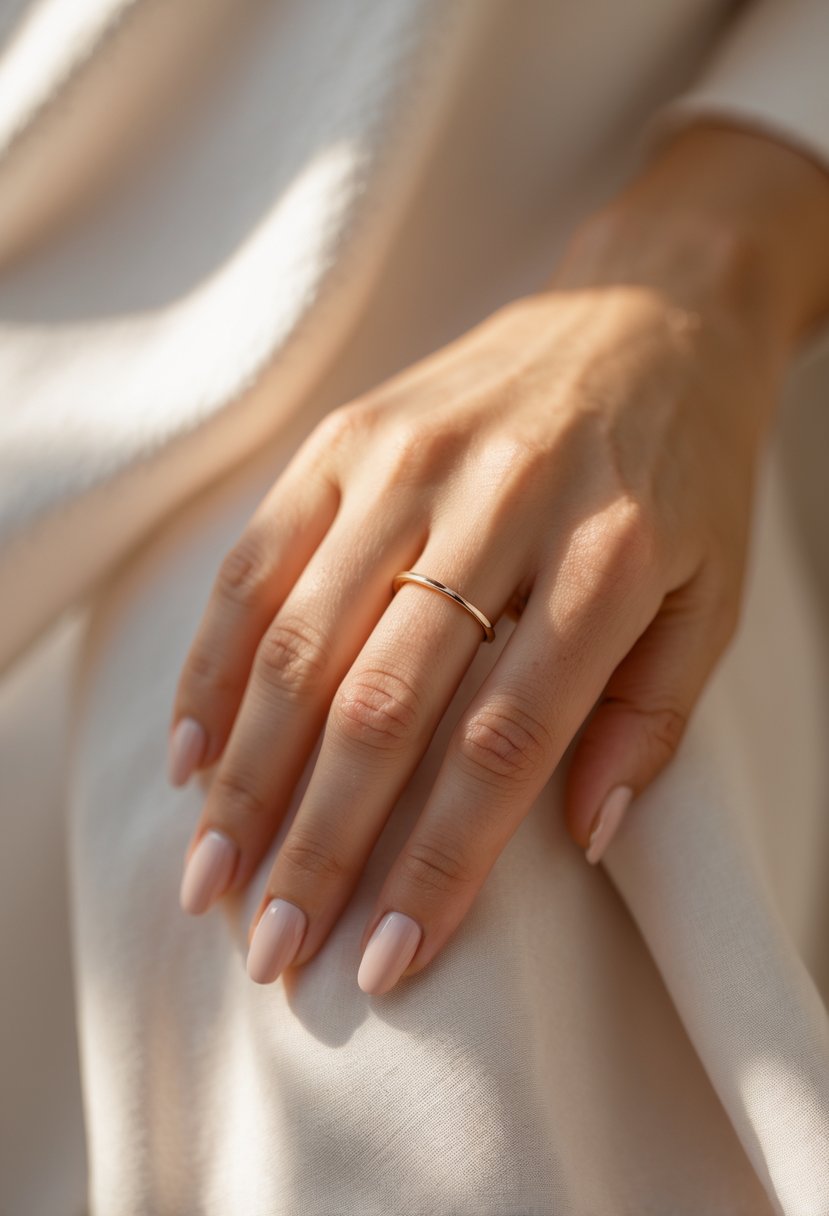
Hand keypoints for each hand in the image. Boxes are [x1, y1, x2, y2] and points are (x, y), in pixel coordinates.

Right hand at [167, 123, 828, 995]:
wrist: (647, 309)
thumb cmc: (684, 471)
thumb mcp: (713, 593)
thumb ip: (650, 718)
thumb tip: (583, 841)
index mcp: (605, 558)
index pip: (503, 742)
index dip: (438, 862)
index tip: (385, 958)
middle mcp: (499, 504)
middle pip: (384, 705)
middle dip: (319, 843)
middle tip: (273, 947)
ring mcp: (410, 459)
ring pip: (304, 640)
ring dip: (249, 774)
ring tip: (213, 876)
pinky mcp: (350, 433)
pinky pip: (261, 558)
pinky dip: (217, 664)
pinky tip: (193, 751)